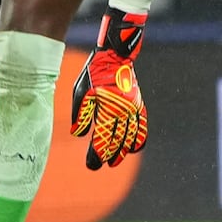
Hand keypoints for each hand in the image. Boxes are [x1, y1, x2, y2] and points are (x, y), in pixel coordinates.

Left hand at [70, 9, 148, 169]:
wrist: (115, 56)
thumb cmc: (94, 73)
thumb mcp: (81, 91)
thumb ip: (80, 114)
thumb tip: (79, 134)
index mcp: (108, 109)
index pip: (103, 138)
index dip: (97, 154)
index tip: (91, 165)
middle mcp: (124, 112)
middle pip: (117, 141)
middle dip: (108, 155)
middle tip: (99, 166)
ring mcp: (134, 109)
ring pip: (131, 137)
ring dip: (123, 151)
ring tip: (114, 161)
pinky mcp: (139, 105)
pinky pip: (142, 126)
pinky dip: (138, 139)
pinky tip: (133, 149)